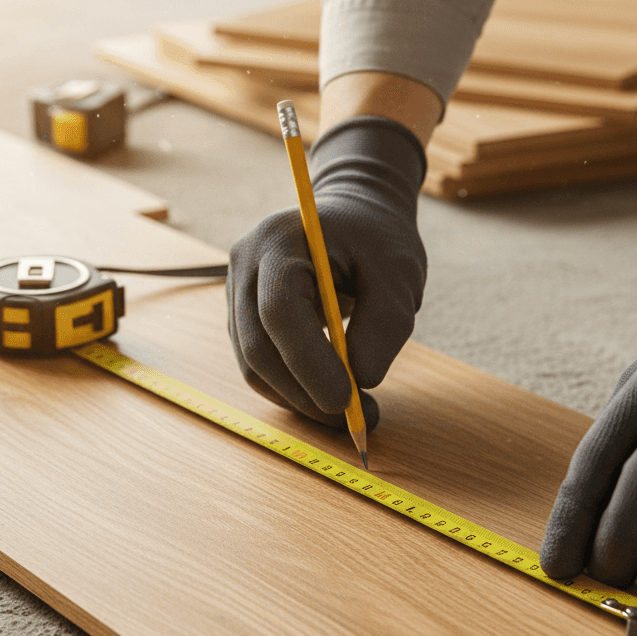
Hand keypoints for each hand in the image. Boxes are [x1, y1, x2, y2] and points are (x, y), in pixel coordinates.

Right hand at [227, 116, 426, 429]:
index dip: (309, 363)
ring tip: (354, 412)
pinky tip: (332, 395)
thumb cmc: (376, 239)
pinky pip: (260, 366)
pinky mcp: (244, 317)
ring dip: (301, 400)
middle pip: (258, 347)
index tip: (347, 399)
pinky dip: (294, 390)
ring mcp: (237, 293)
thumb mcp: (398, 272)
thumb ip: (384, 323)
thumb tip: (360, 380)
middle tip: (358, 419)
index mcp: (279, 241)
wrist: (353, 216)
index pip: (280, 312)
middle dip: (306, 393)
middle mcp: (245, 265)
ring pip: (254, 366)